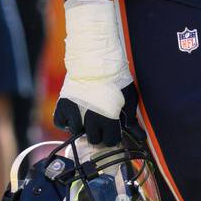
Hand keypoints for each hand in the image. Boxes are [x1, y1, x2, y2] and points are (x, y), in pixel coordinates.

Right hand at [53, 0, 132, 145]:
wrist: (96, 60)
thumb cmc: (116, 78)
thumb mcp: (128, 98)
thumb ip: (132, 120)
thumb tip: (140, 136)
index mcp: (109, 118)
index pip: (110, 140)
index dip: (112, 136)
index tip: (112, 129)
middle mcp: (91, 118)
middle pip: (93, 139)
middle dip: (98, 133)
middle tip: (99, 123)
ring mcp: (75, 112)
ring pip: (77, 132)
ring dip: (82, 127)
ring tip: (87, 116)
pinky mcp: (63, 104)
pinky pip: (60, 123)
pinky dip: (66, 122)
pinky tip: (74, 115)